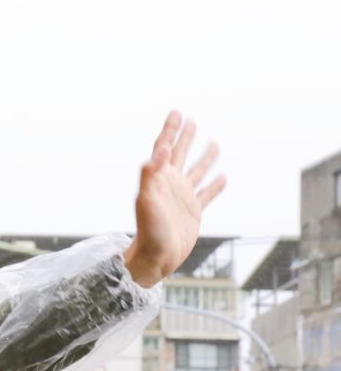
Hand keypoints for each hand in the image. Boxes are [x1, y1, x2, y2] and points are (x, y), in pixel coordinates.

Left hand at [125, 110, 226, 286]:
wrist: (155, 258)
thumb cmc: (149, 230)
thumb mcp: (146, 200)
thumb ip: (150, 174)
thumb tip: (161, 149)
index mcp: (158, 179)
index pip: (163, 148)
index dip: (170, 130)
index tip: (177, 112)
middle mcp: (170, 185)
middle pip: (179, 155)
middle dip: (185, 137)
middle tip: (191, 120)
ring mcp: (182, 198)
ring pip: (197, 172)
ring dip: (204, 157)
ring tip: (214, 142)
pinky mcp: (193, 212)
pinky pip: (207, 195)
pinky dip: (215, 185)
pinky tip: (223, 177)